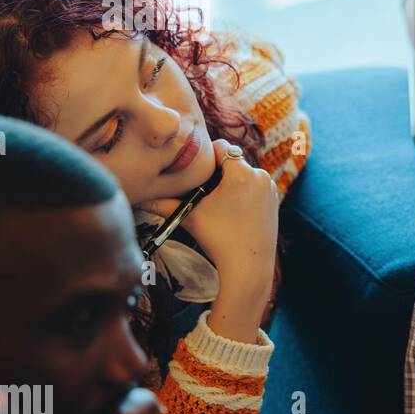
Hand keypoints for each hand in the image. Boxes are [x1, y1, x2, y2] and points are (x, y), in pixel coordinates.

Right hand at [143, 138, 278, 293]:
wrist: (248, 265)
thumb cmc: (219, 238)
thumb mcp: (190, 216)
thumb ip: (164, 204)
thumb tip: (140, 198)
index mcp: (241, 172)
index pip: (222, 148)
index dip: (207, 156)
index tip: (197, 170)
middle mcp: (260, 175)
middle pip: (234, 161)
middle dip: (219, 171)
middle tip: (204, 188)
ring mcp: (270, 188)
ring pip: (246, 174)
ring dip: (233, 182)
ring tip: (218, 200)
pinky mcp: (275, 200)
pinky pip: (256, 187)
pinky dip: (245, 193)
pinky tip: (233, 209)